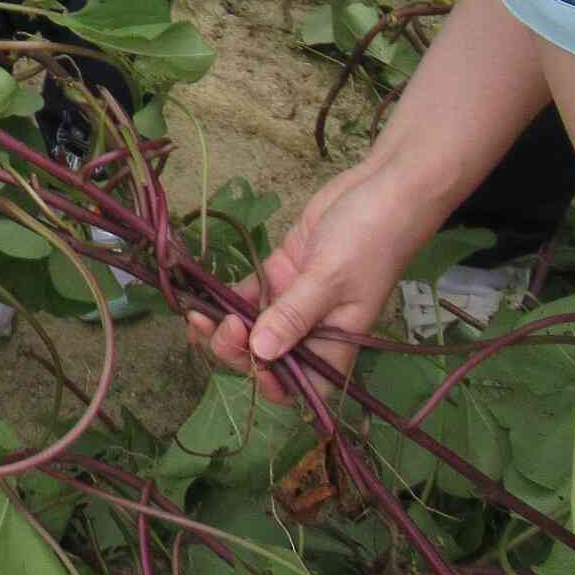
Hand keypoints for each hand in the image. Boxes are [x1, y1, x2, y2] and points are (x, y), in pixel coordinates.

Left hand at [184, 154, 434, 401]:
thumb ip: (294, 315)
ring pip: (252, 326)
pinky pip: (248, 294)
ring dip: (223, 326)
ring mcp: (293, 300)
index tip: (250, 362)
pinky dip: (225, 297)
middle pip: (268, 357)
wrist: (379, 189)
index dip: (273, 385)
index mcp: (336, 343)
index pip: (303, 384)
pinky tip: (200, 294)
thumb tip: (261, 353)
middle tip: (220, 325)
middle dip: (239, 351)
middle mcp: (312, 328)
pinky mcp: (280, 272)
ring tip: (195, 315)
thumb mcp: (332, 278)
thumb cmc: (370, 239)